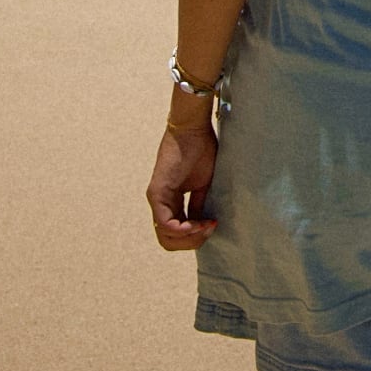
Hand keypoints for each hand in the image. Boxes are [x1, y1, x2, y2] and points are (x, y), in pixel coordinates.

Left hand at [146, 118, 218, 251]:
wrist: (192, 127)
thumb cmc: (201, 148)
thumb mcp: (203, 184)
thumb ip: (198, 206)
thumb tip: (203, 225)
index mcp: (171, 201)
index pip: (177, 232)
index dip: (196, 235)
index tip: (214, 224)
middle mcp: (160, 203)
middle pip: (169, 240)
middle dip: (191, 242)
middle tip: (209, 229)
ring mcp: (156, 199)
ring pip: (165, 236)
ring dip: (189, 237)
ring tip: (206, 225)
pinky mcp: (156, 193)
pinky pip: (165, 224)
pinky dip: (183, 229)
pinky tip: (198, 223)